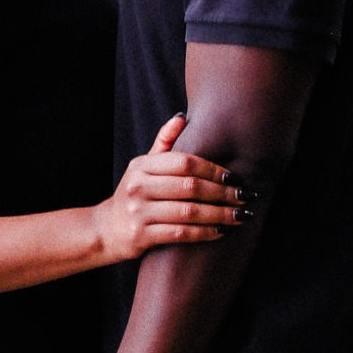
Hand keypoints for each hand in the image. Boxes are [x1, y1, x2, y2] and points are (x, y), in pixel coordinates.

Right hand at [93, 114, 244, 262]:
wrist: (107, 229)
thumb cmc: (134, 194)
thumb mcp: (143, 166)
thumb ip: (164, 143)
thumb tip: (182, 116)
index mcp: (141, 166)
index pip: (184, 162)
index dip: (213, 169)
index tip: (235, 177)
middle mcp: (138, 186)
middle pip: (190, 186)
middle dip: (222, 192)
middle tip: (245, 196)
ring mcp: (139, 212)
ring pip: (189, 212)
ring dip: (220, 214)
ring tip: (241, 215)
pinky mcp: (142, 236)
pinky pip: (182, 233)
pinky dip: (206, 232)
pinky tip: (222, 231)